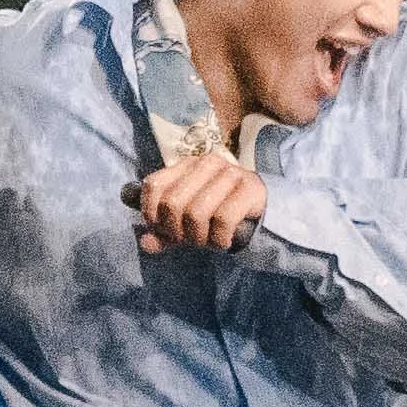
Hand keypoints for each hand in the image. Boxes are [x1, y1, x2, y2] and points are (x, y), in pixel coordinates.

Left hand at [133, 146, 271, 252]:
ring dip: (199, 238)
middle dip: (177, 231)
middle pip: (172, 204)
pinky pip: (223, 219)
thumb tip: (145, 243)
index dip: (152, 214)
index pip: (153, 186)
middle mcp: (206, 163)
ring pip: (196, 213)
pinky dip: (219, 239)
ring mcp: (230, 173)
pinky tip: (224, 240)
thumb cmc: (216, 215)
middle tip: (191, 239)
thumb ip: (163, 233)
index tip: (165, 229)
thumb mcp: (185, 225)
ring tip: (208, 240)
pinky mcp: (251, 188)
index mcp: (185, 165)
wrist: (261, 212)